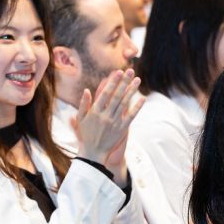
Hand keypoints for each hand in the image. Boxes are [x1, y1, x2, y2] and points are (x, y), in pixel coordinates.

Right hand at [73, 68, 142, 183]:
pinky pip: (131, 116)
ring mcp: (115, 122)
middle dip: (124, 82)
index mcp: (95, 111)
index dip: (113, 82)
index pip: (106, 93)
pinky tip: (142, 99)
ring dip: (132, 91)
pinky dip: (137, 107)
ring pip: (125, 104)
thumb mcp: (80, 119)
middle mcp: (106, 115)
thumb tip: (87, 90)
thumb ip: (83, 104)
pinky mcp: (122, 129)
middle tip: (130, 71)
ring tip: (138, 80)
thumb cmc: (86, 134)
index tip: (118, 72)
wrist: (94, 152)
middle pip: (117, 96)